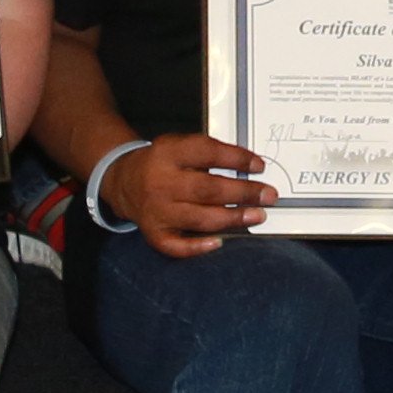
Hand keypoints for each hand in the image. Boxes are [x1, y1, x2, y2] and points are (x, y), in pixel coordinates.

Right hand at [112, 132, 275, 260]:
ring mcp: (156, 210)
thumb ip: (209, 153)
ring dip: (233, 218)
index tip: (260, 166)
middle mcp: (161, 182)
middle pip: (208, 189)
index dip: (236, 159)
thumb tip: (250, 168)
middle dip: (243, 193)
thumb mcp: (180, 145)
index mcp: (169, 153)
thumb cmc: (164, 163)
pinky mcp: (153, 232)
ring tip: (257, 215)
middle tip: (269, 195)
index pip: (207, 153)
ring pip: (199, 218)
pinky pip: (176, 245)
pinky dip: (198, 247)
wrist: (124, 181)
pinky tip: (220, 241)